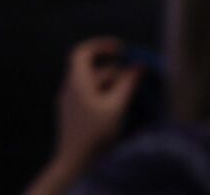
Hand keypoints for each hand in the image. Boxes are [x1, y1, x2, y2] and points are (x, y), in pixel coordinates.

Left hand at [48, 39, 139, 179]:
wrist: (74, 164)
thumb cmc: (95, 134)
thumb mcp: (116, 106)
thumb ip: (128, 83)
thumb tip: (138, 65)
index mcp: (77, 83)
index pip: (82, 52)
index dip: (101, 45)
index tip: (122, 50)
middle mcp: (70, 89)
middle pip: (93, 69)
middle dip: (116, 70)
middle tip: (136, 78)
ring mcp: (71, 103)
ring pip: (94, 83)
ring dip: (113, 84)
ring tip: (128, 97)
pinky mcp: (75, 114)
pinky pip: (91, 96)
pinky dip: (107, 95)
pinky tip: (118, 108)